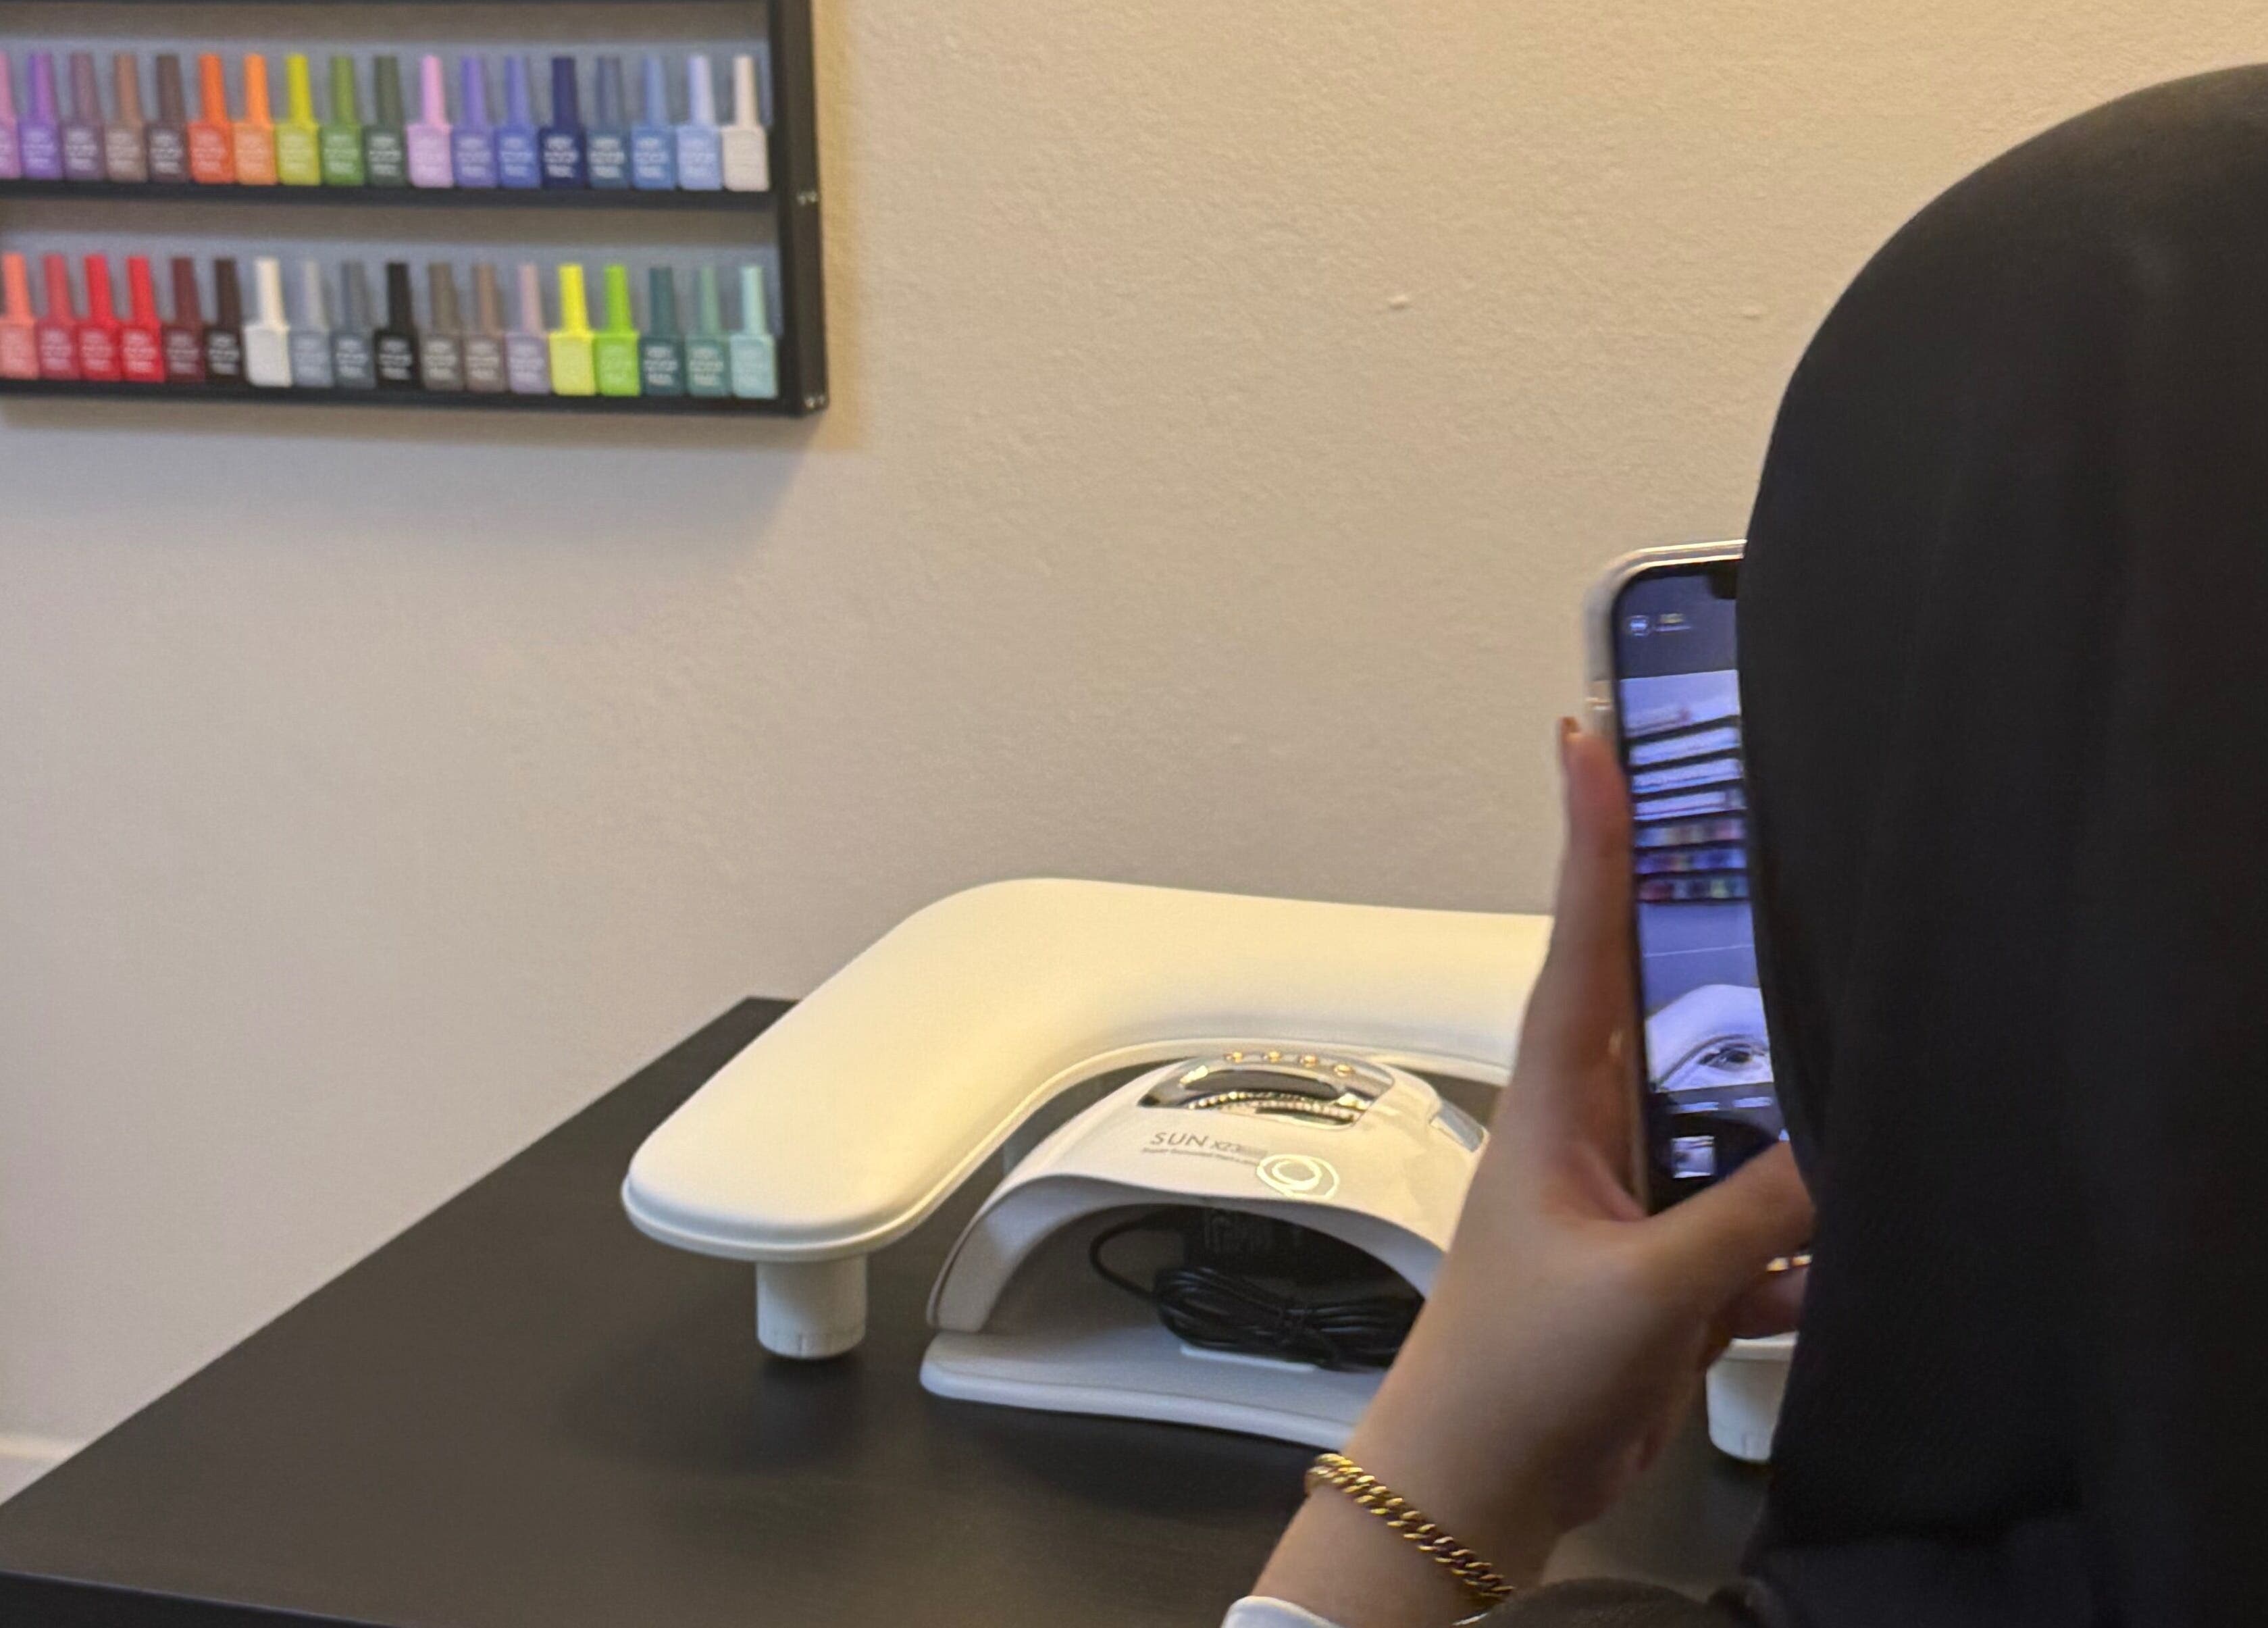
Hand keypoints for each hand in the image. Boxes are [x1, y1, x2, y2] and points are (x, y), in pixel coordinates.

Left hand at [1255, 722, 1812, 1626]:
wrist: (1479, 1486)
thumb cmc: (1519, 1371)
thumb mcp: (1643, 1289)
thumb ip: (1746, 1219)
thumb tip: (1843, 1146)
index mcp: (1560, 1101)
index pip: (1583, 938)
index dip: (1590, 836)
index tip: (1588, 735)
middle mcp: (1593, 1130)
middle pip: (1664, 1005)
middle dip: (1704, 929)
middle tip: (1757, 831)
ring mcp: (1630, 1197)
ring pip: (1723, 1116)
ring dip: (1775, 1095)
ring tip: (1845, 1028)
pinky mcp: (1665, 1268)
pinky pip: (1750, 1226)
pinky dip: (1797, 1235)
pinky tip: (1856, 1234)